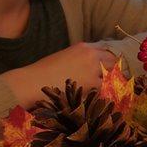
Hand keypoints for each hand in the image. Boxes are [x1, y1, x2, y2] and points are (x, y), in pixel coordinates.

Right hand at [2, 42, 117, 107]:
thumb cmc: (42, 72)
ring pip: (110, 77)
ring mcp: (93, 69)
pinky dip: (102, 95)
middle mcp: (91, 55)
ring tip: (104, 94)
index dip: (108, 62)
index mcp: (83, 47)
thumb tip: (90, 69)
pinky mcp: (92, 84)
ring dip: (108, 85)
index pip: (106, 52)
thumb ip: (80, 60)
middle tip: (112, 83)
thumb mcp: (63, 58)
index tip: (110, 70)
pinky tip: (96, 99)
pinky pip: (104, 90)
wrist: (33, 82)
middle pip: (113, 62)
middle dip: (113, 72)